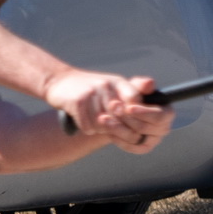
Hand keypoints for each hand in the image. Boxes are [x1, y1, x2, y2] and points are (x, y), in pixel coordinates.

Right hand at [43, 70, 174, 152]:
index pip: (135, 101)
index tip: (134, 125)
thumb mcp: (113, 86)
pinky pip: (89, 126)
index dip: (137, 116)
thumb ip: (134, 90)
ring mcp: (91, 93)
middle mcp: (106, 85)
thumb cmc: (91, 88)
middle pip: (121, 117)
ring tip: (96, 122)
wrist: (60, 82)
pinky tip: (85, 121)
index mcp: (118, 82)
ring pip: (104, 124)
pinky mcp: (77, 102)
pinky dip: (87, 128)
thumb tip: (152, 89)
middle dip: (119, 128)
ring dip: (101, 129)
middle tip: (113, 130)